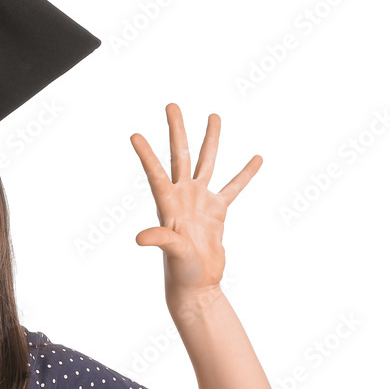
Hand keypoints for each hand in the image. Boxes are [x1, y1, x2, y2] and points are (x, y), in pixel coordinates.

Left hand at [130, 103, 261, 301]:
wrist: (197, 284)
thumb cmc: (180, 270)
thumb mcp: (171, 252)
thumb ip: (160, 240)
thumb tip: (140, 238)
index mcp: (168, 202)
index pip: (155, 172)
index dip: (146, 154)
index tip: (134, 134)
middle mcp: (182, 196)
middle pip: (180, 155)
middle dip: (177, 130)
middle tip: (172, 104)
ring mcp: (200, 201)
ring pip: (207, 163)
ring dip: (210, 140)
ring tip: (214, 115)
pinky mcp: (217, 211)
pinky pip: (233, 187)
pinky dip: (245, 174)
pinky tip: (256, 158)